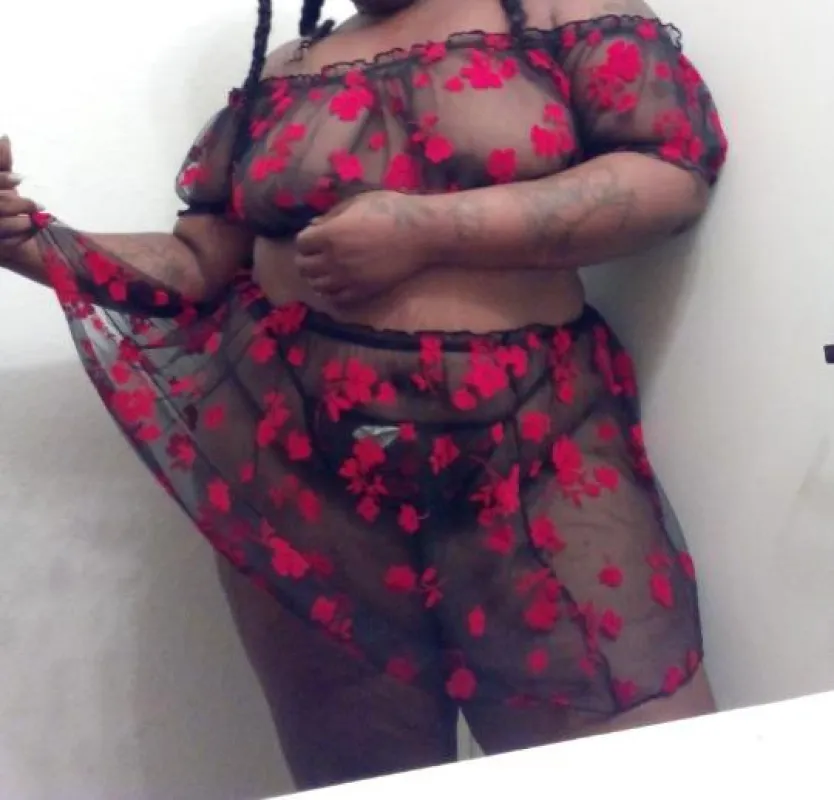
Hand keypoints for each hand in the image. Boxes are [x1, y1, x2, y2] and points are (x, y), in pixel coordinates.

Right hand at [0, 136, 38, 255]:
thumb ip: (0, 162)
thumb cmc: (1, 203)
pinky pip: (6, 245)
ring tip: (35, 220)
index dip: (1, 180)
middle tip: (38, 207)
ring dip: (22, 223)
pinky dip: (21, 237)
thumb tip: (6, 138)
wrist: (8, 240)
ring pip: (0, 225)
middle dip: (18, 205)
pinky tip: (30, 233)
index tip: (20, 179)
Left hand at [294, 190, 433, 305]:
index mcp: (329, 235)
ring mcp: (348, 279)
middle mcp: (333, 260)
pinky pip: (338, 299)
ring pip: (318, 286)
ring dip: (317, 278)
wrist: (420, 234)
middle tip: (316, 255)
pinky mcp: (363, 291)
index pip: (300, 243)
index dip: (306, 239)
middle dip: (307, 259)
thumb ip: (332, 216)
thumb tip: (315, 226)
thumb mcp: (357, 203)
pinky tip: (338, 284)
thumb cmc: (390, 210)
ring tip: (325, 271)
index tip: (314, 236)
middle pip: (304, 267)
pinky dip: (333, 293)